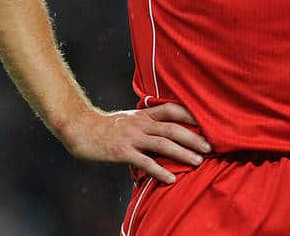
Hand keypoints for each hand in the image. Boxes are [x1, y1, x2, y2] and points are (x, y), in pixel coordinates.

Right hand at [60, 103, 210, 183]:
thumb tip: (164, 128)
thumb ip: (145, 122)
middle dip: (193, 137)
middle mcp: (140, 124)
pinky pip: (145, 162)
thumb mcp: (128, 118)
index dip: (189, 115)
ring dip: (183, 153)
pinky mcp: (122, 152)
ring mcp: (131, 137)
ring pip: (163, 144)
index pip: (171, 110)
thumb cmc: (105, 126)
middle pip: (172, 128)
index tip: (206, 123)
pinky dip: (160, 171)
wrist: (80, 128)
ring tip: (199, 162)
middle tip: (209, 147)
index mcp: (142, 115)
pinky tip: (172, 178)